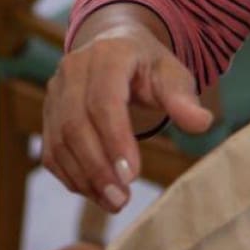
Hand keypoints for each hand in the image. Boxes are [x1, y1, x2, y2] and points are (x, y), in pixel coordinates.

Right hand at [41, 23, 213, 212]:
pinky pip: (52, 153)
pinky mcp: (48, 115)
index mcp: (107, 55)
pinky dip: (73, 177)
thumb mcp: (172, 74)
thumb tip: (201, 123)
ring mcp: (55, 93)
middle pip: (75, 124)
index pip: (104, 100)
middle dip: (97, 167)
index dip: (115, 139)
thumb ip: (183, 99)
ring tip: (114, 202)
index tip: (132, 175)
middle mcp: (73, 70)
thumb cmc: (147, 66)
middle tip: (122, 199)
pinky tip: (97, 193)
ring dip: (85, 178)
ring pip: (60, 142)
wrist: (113, 47)